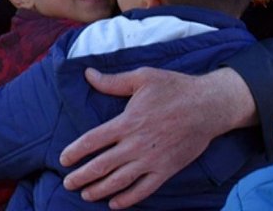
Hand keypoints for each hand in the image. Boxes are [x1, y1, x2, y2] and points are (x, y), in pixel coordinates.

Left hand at [59, 67, 252, 208]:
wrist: (209, 105)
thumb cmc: (175, 88)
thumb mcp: (143, 77)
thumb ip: (113, 81)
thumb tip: (87, 74)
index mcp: (127, 121)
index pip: (93, 141)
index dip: (75, 152)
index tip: (63, 159)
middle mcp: (136, 144)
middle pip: (101, 166)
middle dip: (81, 177)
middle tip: (68, 183)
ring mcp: (152, 160)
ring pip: (119, 181)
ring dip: (99, 190)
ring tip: (85, 195)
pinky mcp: (166, 170)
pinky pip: (143, 190)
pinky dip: (127, 199)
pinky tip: (114, 204)